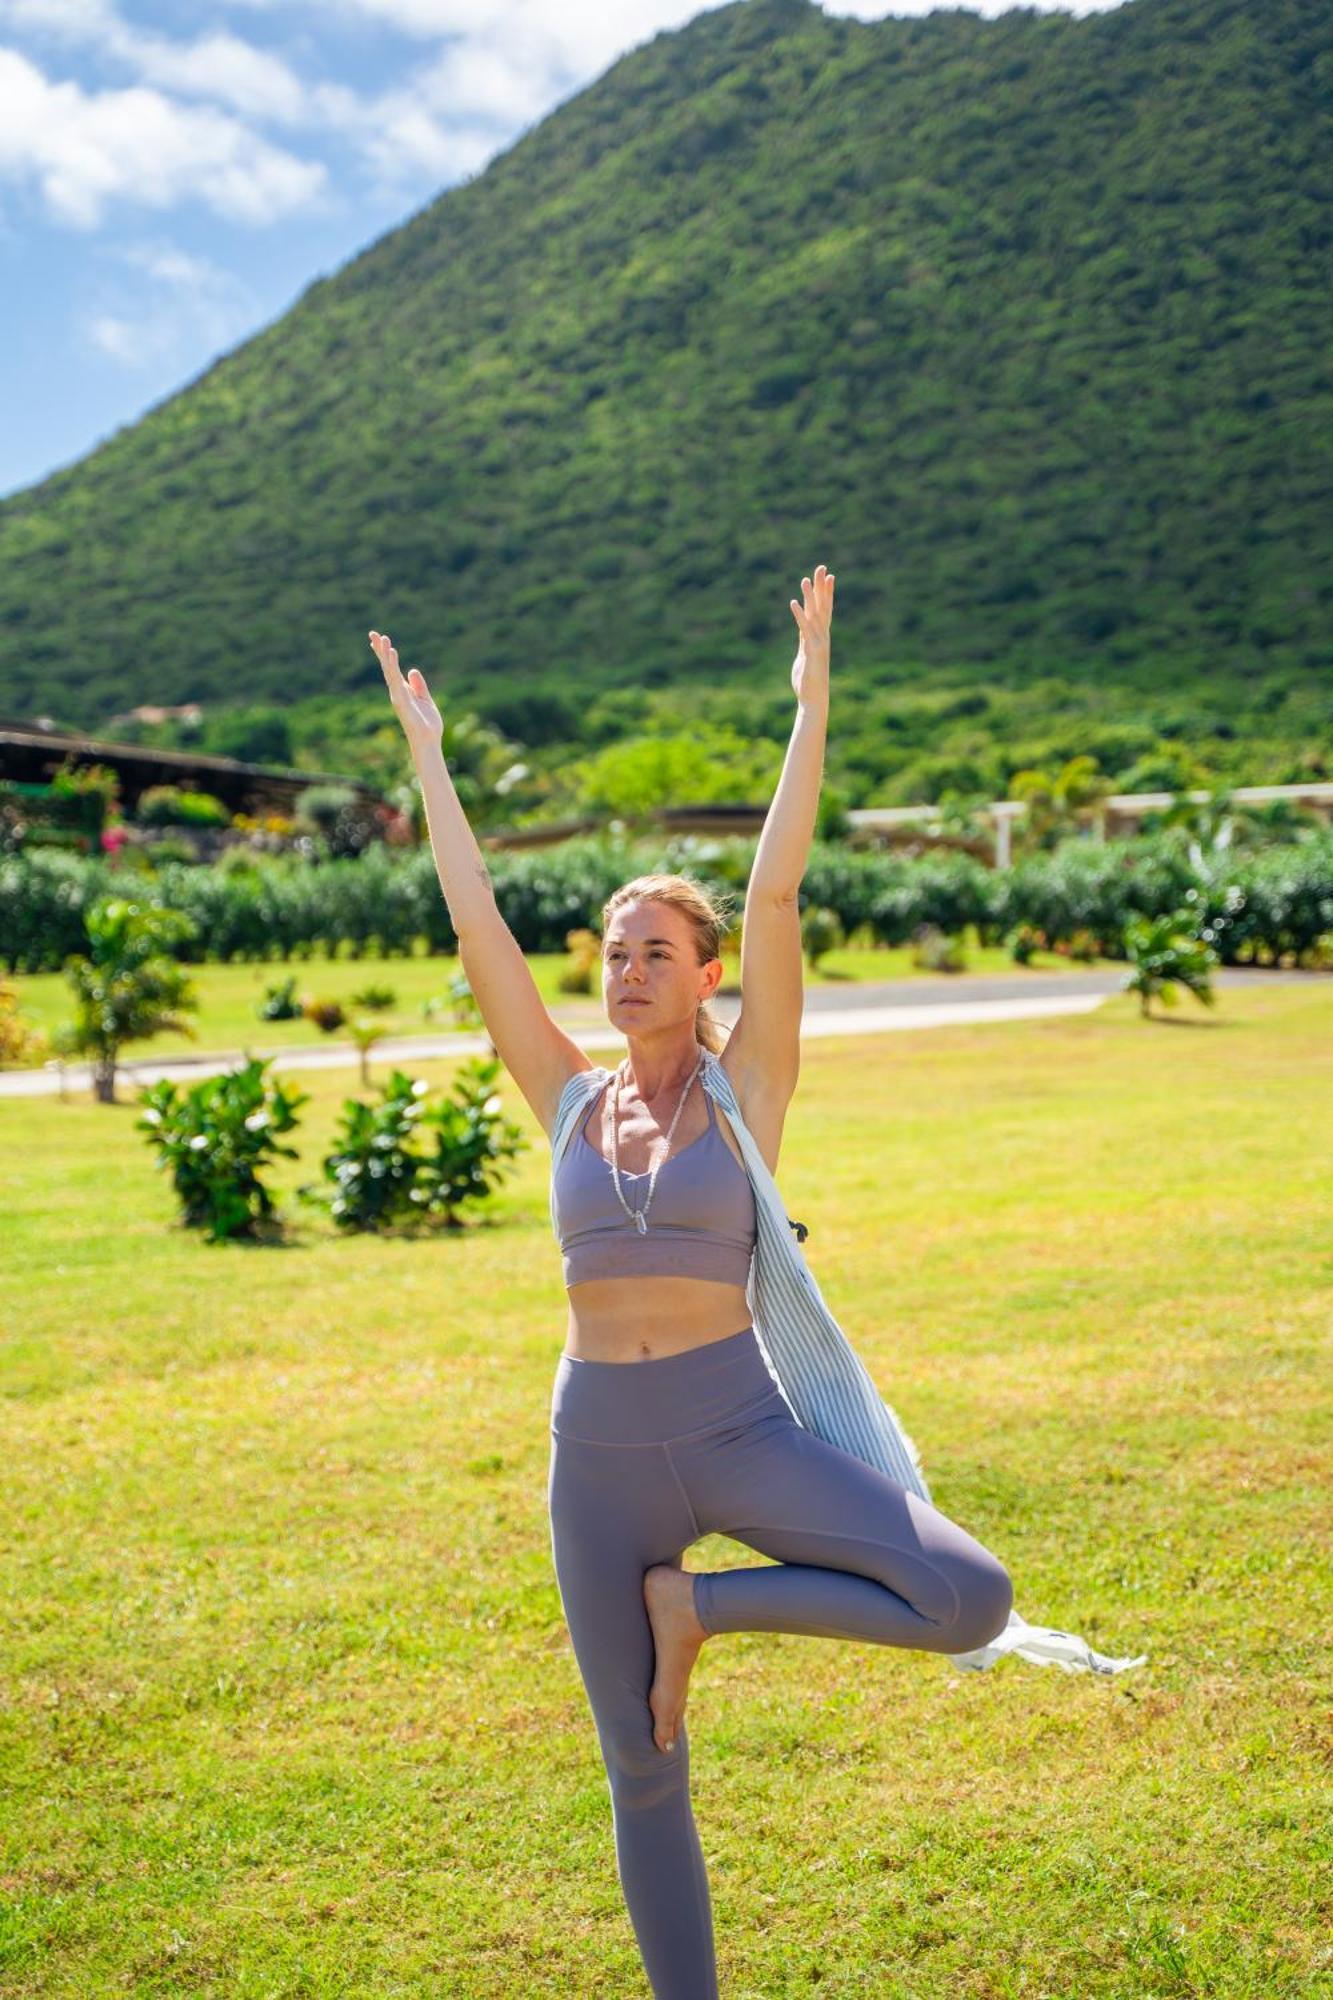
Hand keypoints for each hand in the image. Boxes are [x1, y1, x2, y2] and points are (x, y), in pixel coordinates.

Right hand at [369, 629, 443, 757]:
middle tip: (373, 633)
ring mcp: (397, 695)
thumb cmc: (427, 724)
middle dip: (380, 650)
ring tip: (382, 638)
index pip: (391, 669)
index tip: (379, 640)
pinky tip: (392, 654)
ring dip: (385, 654)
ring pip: (389, 671)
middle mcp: (397, 691)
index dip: (385, 655)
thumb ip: (419, 685)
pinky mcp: (401, 700)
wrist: (428, 741)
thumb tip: (412, 670)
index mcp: (403, 690)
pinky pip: (396, 679)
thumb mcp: (425, 699)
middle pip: (386, 667)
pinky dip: (393, 666)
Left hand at [789, 564, 833, 705]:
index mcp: (820, 636)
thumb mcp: (805, 655)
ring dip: (810, 597)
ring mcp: (819, 643)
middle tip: (822, 568)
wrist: (813, 698)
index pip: (824, 609)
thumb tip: (804, 633)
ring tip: (805, 579)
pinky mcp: (812, 651)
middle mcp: (822, 636)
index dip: (825, 592)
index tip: (827, 575)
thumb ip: (805, 641)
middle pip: (823, 607)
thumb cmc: (808, 680)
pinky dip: (799, 615)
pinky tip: (793, 602)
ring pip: (815, 615)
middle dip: (822, 587)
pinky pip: (804, 630)